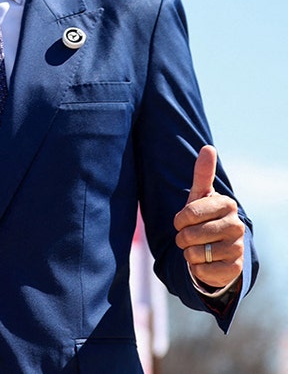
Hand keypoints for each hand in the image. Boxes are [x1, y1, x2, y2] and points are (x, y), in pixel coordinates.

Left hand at [173, 145, 243, 288]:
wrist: (218, 249)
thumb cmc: (204, 219)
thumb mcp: (200, 197)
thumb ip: (202, 174)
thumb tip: (208, 147)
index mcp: (227, 205)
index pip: (188, 214)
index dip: (179, 220)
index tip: (184, 220)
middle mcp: (237, 225)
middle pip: (189, 235)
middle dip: (182, 238)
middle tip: (190, 236)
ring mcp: (238, 248)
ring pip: (195, 253)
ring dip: (189, 253)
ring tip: (199, 248)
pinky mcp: (235, 269)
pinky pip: (203, 270)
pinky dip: (197, 268)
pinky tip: (206, 262)